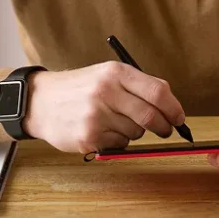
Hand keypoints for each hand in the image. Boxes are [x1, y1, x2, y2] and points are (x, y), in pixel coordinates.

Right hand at [23, 62, 185, 153]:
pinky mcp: (88, 137)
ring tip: (114, 121)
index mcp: (115, 73)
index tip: (178, 117)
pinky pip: (119, 144)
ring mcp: (96, 116)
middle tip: (164, 130)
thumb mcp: (107, 75)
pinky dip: (117, 141)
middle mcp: (106, 92)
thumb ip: (137, 86)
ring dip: (134, 132)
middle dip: (163, 127)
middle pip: (151, 116)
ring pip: (136, 133)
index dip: (174, 108)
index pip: (158, 91)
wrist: (40, 101)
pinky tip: (101, 130)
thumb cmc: (80, 88)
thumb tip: (171, 107)